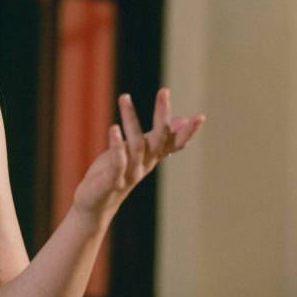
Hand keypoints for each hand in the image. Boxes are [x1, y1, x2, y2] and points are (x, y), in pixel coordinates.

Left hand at [72, 88, 203, 221]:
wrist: (96, 205)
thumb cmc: (116, 173)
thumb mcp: (138, 153)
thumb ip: (157, 139)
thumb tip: (181, 119)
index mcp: (150, 157)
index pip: (173, 143)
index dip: (187, 132)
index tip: (200, 116)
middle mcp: (144, 165)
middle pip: (159, 139)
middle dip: (162, 115)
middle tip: (164, 91)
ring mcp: (129, 173)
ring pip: (135, 145)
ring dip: (130, 119)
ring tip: (124, 97)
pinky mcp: (112, 180)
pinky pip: (118, 161)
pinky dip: (117, 145)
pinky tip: (114, 128)